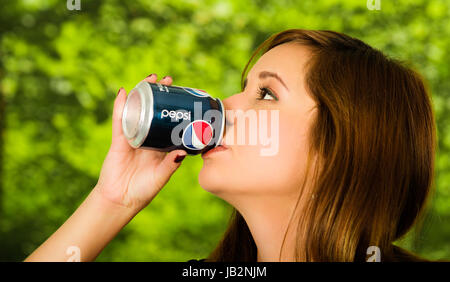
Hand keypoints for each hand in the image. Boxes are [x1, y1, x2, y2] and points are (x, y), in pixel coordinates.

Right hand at [94, 74, 186, 212]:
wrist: (121, 200)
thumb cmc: (144, 190)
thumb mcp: (161, 176)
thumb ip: (171, 165)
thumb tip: (182, 151)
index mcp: (160, 145)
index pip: (169, 121)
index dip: (174, 108)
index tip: (183, 95)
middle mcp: (148, 138)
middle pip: (153, 111)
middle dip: (160, 95)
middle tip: (168, 81)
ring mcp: (133, 137)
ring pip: (137, 110)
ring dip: (142, 94)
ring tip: (150, 79)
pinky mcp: (118, 141)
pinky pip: (119, 120)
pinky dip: (120, 106)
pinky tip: (124, 92)